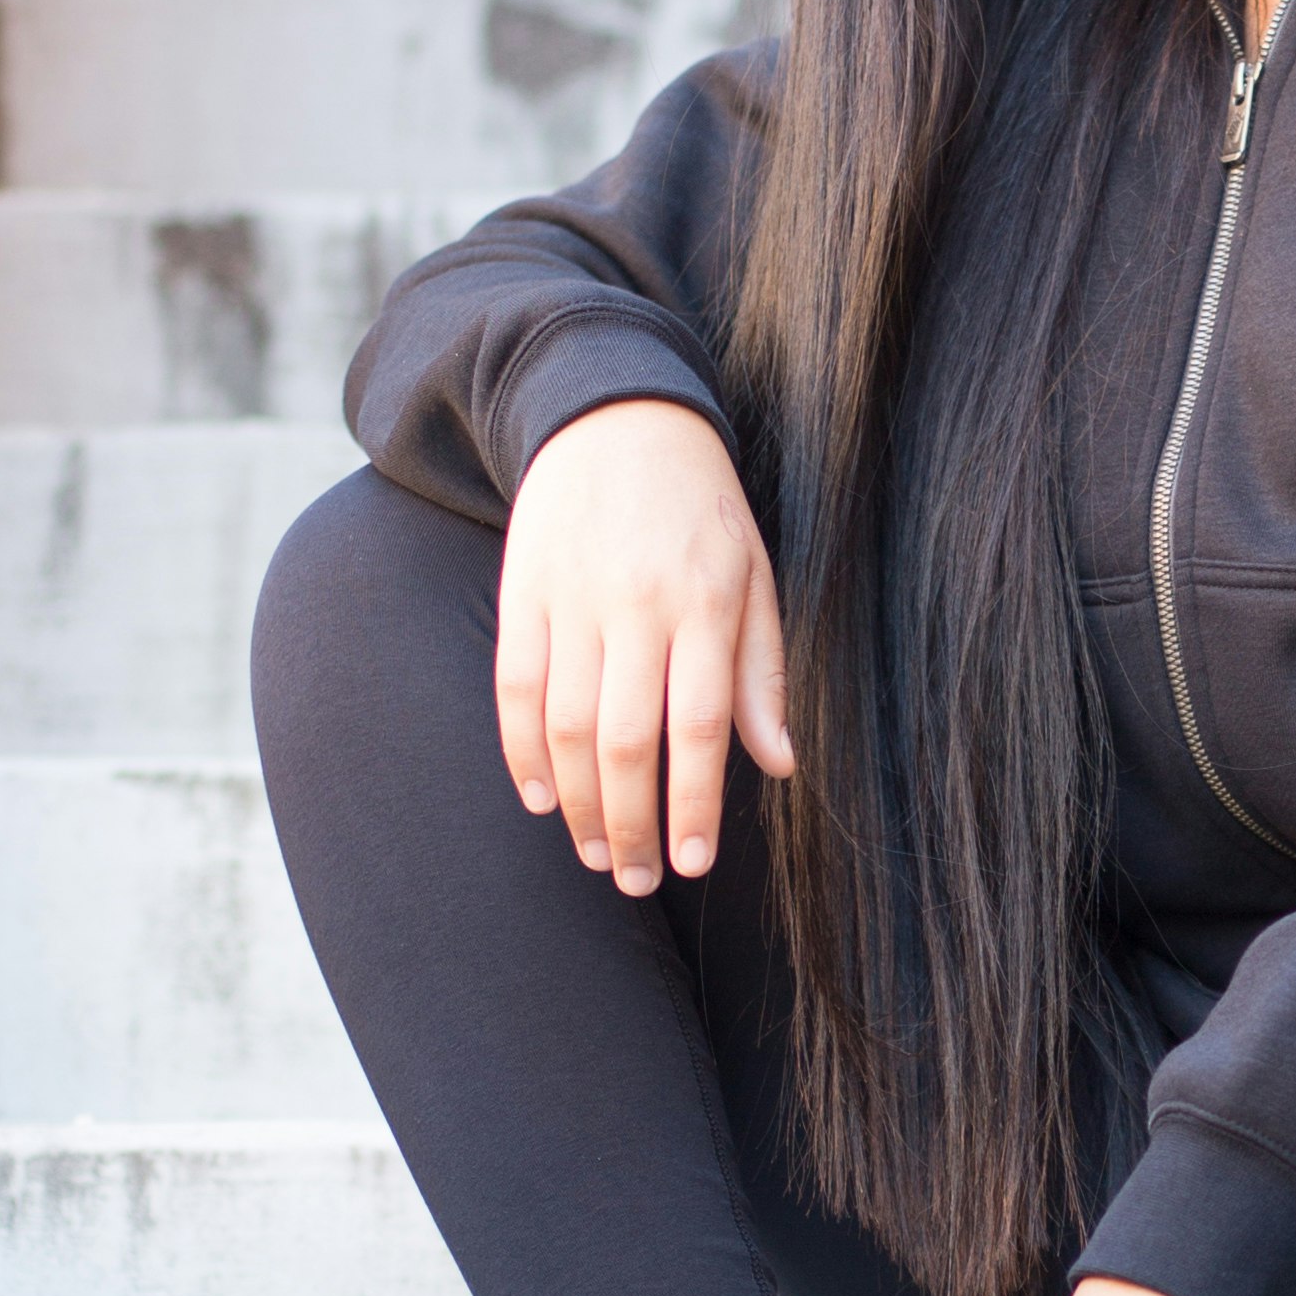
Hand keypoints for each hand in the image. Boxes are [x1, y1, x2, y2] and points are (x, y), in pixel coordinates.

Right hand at [494, 397, 789, 896]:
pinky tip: (540, 797)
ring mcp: (572, 601)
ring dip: (577, 803)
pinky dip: (522, 751)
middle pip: (628, 741)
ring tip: (592, 853)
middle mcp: (636, 607)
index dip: (695, 805)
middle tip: (635, 879)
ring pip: (567, 726)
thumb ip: (762, 672)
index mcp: (706, 604)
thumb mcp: (753, 575)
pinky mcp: (524, 595)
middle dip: (630, 825)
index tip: (694, 864)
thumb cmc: (700, 507)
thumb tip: (779, 764)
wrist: (614, 416)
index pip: (701, 728)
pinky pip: (516, 689)